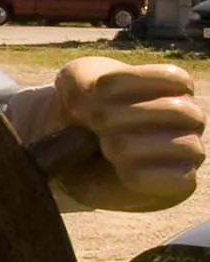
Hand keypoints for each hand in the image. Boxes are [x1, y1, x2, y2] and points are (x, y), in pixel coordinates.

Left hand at [44, 57, 204, 210]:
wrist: (74, 157)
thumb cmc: (82, 114)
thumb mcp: (74, 86)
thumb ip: (83, 84)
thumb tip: (95, 107)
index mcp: (173, 87)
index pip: (174, 78)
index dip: (133, 81)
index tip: (98, 89)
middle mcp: (187, 118)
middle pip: (180, 112)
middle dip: (129, 115)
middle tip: (96, 122)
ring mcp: (188, 151)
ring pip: (186, 146)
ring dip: (135, 145)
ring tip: (105, 146)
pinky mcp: (179, 183)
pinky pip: (179, 180)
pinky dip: (144, 175)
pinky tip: (119, 168)